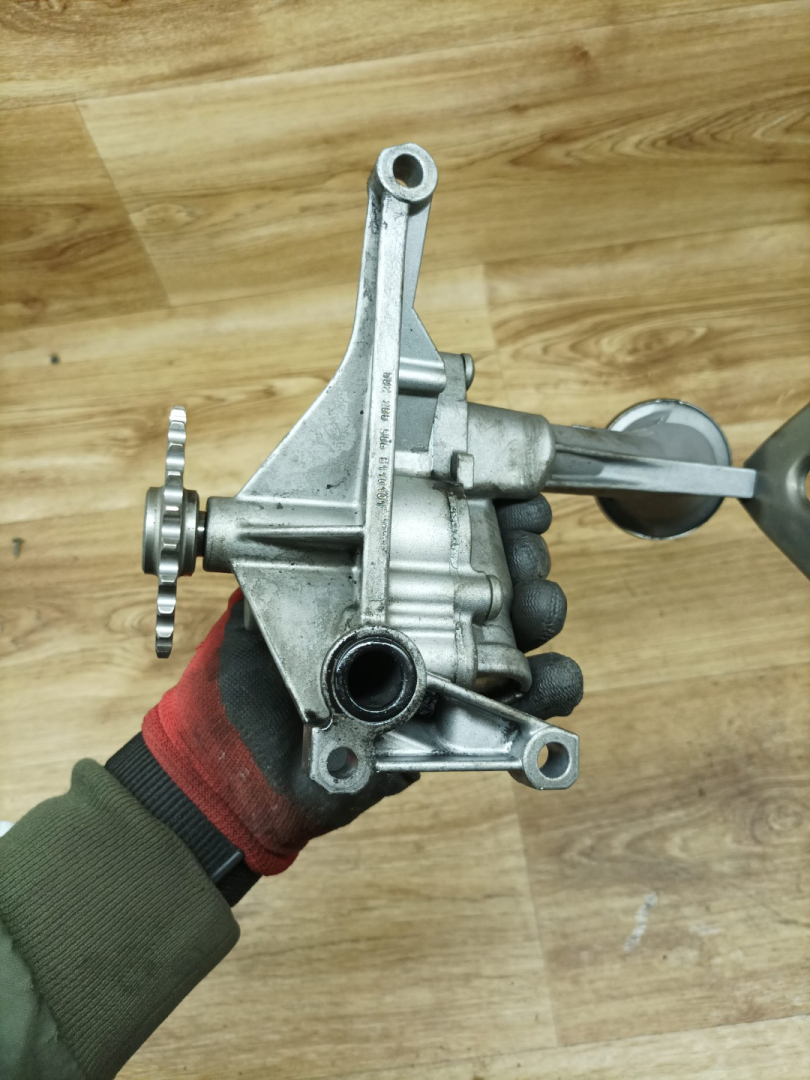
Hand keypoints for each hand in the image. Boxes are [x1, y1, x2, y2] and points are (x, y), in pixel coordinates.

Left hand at [142, 495, 580, 876]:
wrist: (246, 772)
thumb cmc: (255, 685)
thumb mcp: (261, 611)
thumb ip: (284, 572)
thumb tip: (302, 519)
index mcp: (390, 585)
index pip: (454, 533)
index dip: (490, 508)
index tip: (511, 493)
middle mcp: (431, 623)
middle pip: (503, 576)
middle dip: (524, 553)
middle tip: (522, 547)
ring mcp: (452, 675)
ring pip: (522, 634)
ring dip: (542, 611)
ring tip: (535, 606)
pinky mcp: (461, 730)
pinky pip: (523, 711)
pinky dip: (550, 692)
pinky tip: (551, 676)